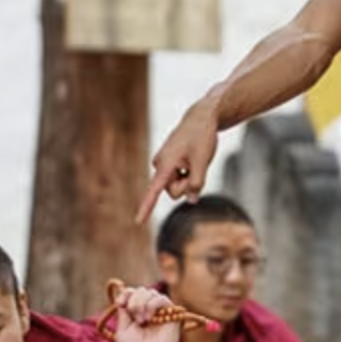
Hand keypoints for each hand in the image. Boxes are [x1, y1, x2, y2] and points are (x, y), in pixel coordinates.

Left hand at [111, 285, 181, 341]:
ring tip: (141, 320)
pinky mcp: (171, 314)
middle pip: (140, 290)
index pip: (131, 294)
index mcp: (135, 314)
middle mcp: (148, 310)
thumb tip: (122, 298)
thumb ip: (123, 313)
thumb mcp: (122, 331)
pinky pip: (162, 298)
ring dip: (142, 303)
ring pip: (151, 292)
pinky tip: (149, 318)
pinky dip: (153, 304)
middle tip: (134, 316)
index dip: (125, 294)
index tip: (120, 303)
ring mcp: (160, 312)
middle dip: (134, 300)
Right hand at [136, 104, 218, 222]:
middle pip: (174, 192)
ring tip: (195, 159)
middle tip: (197, 166)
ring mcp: (163, 165)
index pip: (154, 191)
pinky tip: (192, 158)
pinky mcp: (169, 164)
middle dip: (188, 186)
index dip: (146, 207)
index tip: (138, 223)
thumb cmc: (202, 137)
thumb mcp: (202, 161)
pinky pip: (179, 179)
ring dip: (189, 179)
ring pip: (177, 186)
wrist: (201, 118)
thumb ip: (197, 183)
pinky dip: (188, 174)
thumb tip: (191, 200)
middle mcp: (159, 165)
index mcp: (165, 164)